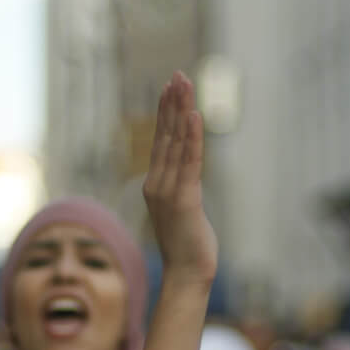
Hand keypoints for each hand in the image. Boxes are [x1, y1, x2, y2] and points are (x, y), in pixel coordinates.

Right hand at [143, 72, 217, 287]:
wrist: (187, 274)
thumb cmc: (188, 245)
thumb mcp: (182, 209)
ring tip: (185, 84)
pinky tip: (194, 115)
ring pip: (176, 142)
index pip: (161, 140)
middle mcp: (157, 183)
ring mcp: (168, 191)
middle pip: (165, 135)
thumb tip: (187, 173)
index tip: (171, 87)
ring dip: (181, 111)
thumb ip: (181, 187)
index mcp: (155, 184)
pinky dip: (191, 137)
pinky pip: (189, 161)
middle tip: (177, 74)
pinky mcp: (184, 199)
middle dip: (172, 103)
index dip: (166, 113)